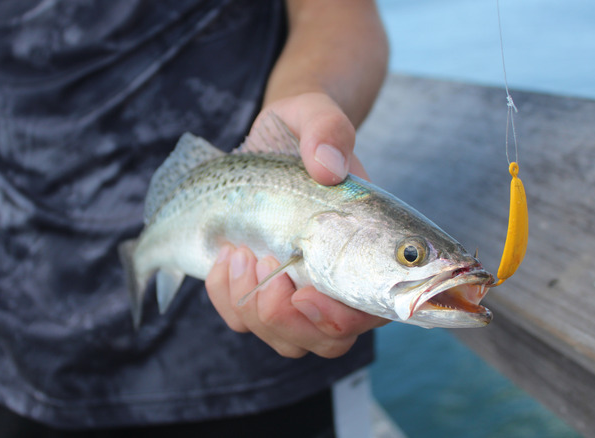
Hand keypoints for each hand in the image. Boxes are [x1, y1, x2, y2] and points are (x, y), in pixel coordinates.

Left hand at [204, 94, 388, 358]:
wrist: (270, 138)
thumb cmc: (302, 128)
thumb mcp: (313, 113)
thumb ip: (327, 128)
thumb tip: (328, 164)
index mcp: (369, 246)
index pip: (371, 309)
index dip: (341, 316)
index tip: (304, 292)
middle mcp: (338, 277)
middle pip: (326, 340)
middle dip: (286, 319)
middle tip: (262, 265)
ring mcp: (298, 288)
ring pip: (284, 338)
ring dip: (252, 307)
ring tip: (237, 252)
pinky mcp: (261, 289)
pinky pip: (244, 320)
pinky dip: (227, 297)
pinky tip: (224, 256)